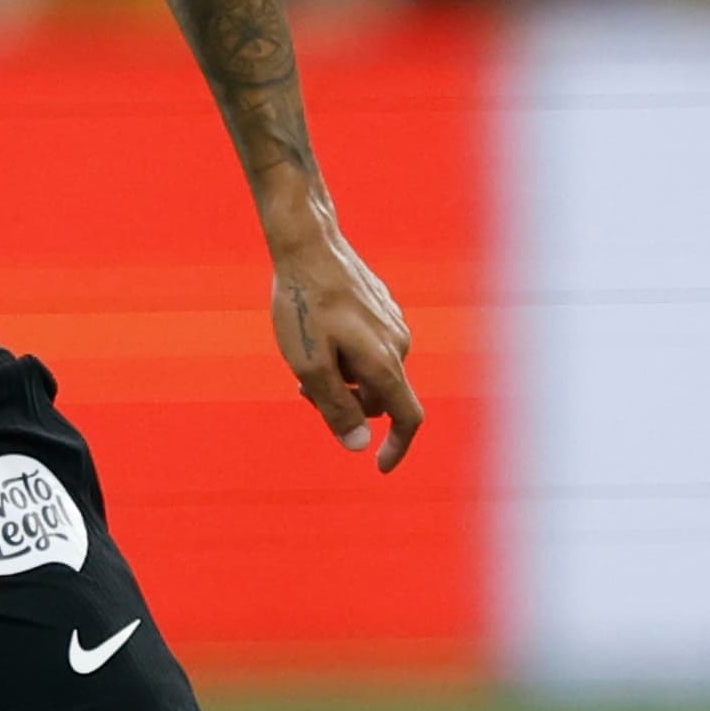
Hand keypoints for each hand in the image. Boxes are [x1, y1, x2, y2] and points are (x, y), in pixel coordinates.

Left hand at [270, 229, 424, 469]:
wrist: (308, 244)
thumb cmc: (303, 304)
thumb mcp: (309, 364)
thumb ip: (335, 407)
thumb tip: (359, 445)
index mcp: (384, 362)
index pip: (408, 418)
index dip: (397, 447)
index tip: (379, 466)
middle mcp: (399, 344)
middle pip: (379, 397)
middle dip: (347, 404)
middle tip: (301, 388)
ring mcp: (393, 324)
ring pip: (371, 372)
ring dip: (342, 377)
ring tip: (305, 354)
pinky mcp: (382, 309)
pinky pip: (369, 348)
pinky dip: (345, 355)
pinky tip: (318, 331)